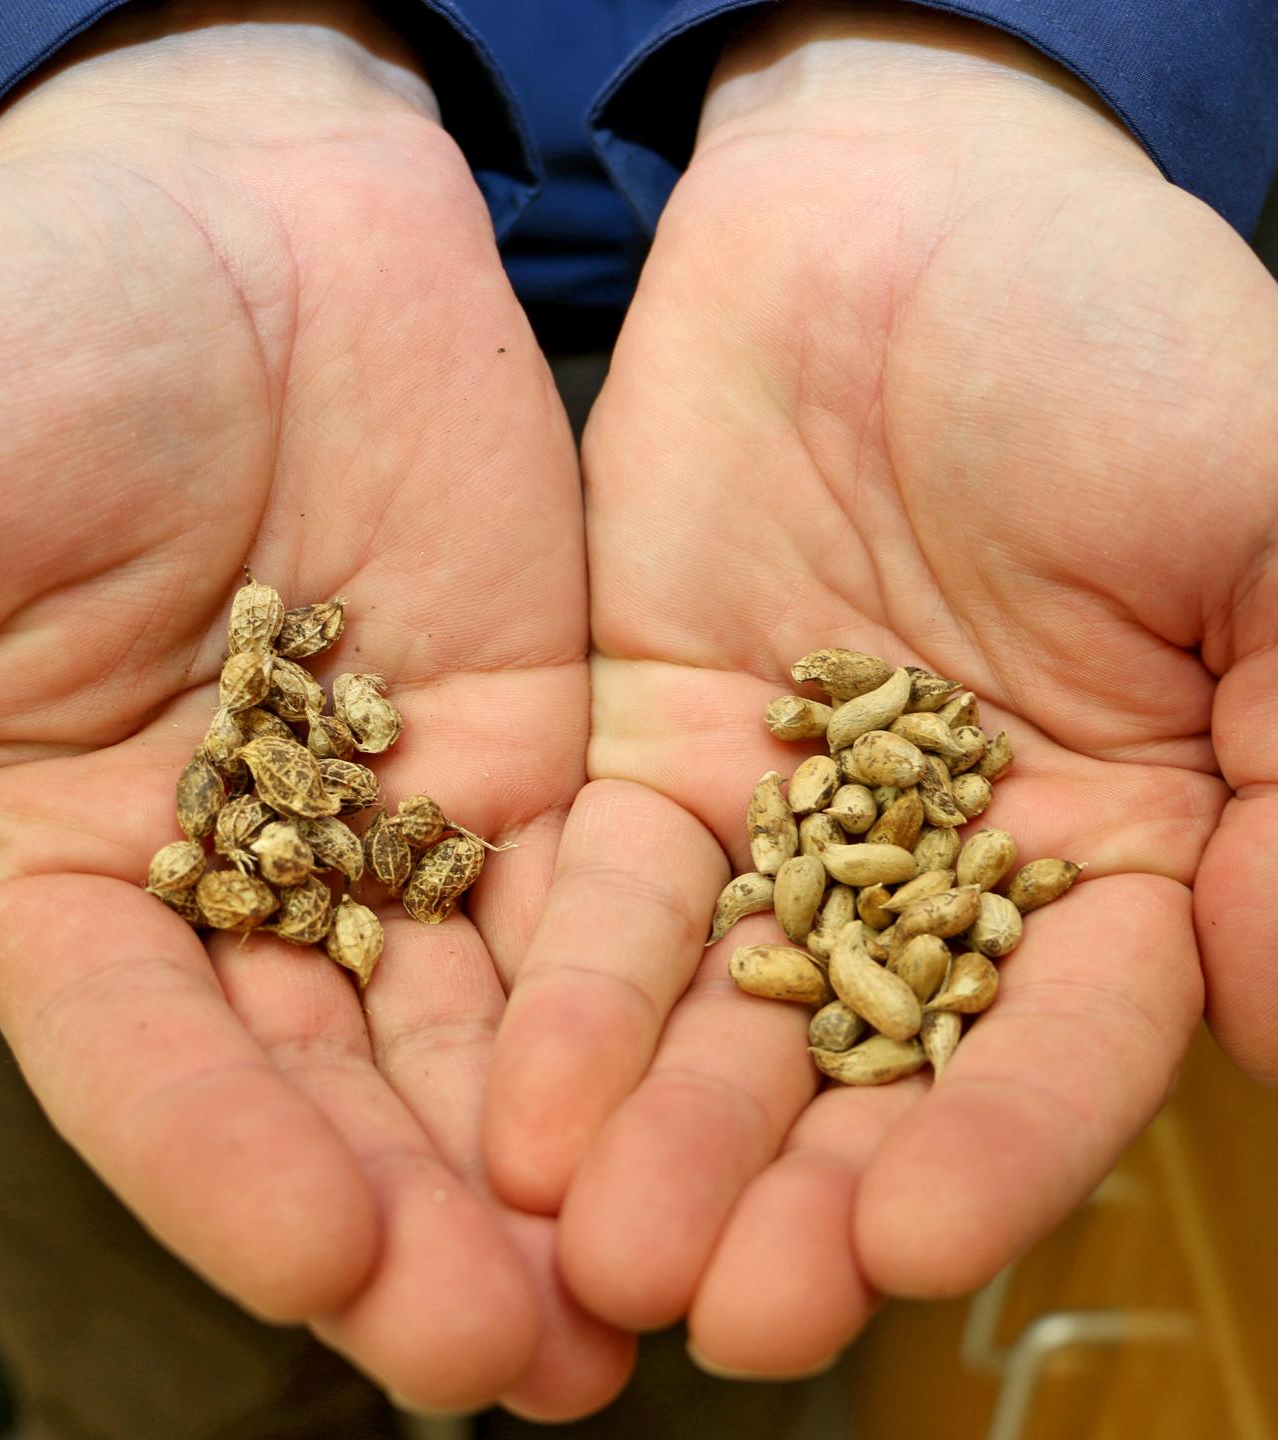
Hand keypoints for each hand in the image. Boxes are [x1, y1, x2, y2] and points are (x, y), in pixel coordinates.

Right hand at [0, 2, 628, 1412]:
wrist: (244, 214)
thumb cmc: (31, 334)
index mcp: (72, 856)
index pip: (151, 1057)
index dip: (228, 1169)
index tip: (332, 1268)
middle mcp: (246, 875)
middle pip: (332, 1090)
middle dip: (417, 1228)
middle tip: (518, 1361)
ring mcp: (399, 823)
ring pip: (474, 1035)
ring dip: (542, 1173)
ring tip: (628, 1307)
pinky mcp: (533, 758)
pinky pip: (589, 910)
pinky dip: (632, 1022)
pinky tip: (696, 1126)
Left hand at [487, 2, 1277, 1374]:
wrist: (902, 224)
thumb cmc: (1111, 347)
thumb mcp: (1261, 523)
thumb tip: (1272, 1010)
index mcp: (1114, 844)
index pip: (1055, 1041)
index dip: (991, 1146)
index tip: (904, 1248)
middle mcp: (937, 872)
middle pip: (865, 1073)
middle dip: (793, 1193)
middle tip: (711, 1311)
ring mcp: (784, 825)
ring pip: (721, 1017)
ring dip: (663, 1137)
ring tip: (597, 1252)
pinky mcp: (649, 757)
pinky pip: (607, 900)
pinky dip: (571, 1001)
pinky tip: (522, 1106)